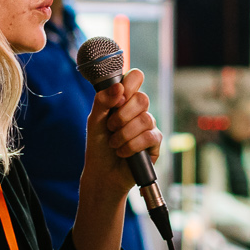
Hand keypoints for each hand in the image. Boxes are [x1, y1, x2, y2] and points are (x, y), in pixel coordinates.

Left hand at [84, 67, 161, 201]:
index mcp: (124, 99)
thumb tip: (118, 87)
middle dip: (122, 115)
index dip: (129, 83)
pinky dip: (131, 146)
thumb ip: (103, 101)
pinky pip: (149, 137)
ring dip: (124, 134)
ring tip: (114, 144)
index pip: (136, 77)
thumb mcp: (94, 121)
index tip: (117, 98)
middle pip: (142, 99)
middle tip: (110, 127)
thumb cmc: (98, 145)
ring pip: (145, 119)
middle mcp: (139, 110)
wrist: (102, 172)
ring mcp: (149, 126)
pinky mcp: (155, 143)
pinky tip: (123, 152)